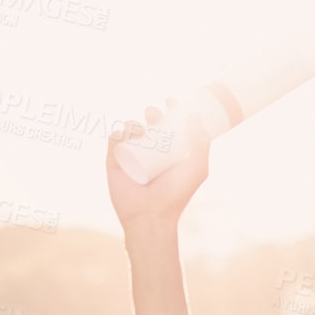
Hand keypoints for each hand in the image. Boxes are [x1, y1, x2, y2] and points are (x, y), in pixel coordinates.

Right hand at [106, 102, 209, 238]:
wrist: (151, 214)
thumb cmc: (177, 193)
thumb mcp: (197, 167)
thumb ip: (201, 143)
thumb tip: (197, 116)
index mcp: (172, 150)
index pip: (171, 125)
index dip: (171, 110)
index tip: (172, 101)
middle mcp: (152, 150)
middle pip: (150, 123)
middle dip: (152, 113)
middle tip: (154, 114)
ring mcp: (132, 154)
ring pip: (131, 128)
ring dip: (135, 122)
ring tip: (142, 132)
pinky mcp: (114, 160)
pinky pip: (114, 139)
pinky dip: (119, 132)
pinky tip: (127, 135)